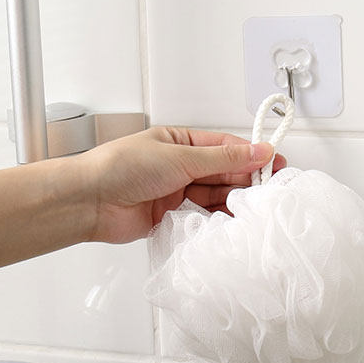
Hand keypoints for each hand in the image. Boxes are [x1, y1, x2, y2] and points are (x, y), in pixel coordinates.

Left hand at [80, 126, 286, 243]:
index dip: (251, 155)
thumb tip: (257, 150)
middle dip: (246, 180)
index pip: (224, 147)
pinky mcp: (171, 218)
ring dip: (233, 201)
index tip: (274, 163)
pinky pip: (202, 218)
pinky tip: (230, 220)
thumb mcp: (179, 156)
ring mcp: (176, 193)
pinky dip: (216, 219)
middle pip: (222, 173)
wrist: (89, 201)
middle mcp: (179, 167)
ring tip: (252, 206)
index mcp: (180, 142)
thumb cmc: (121, 168)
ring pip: (214, 196)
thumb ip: (222, 158)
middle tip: (269, 189)